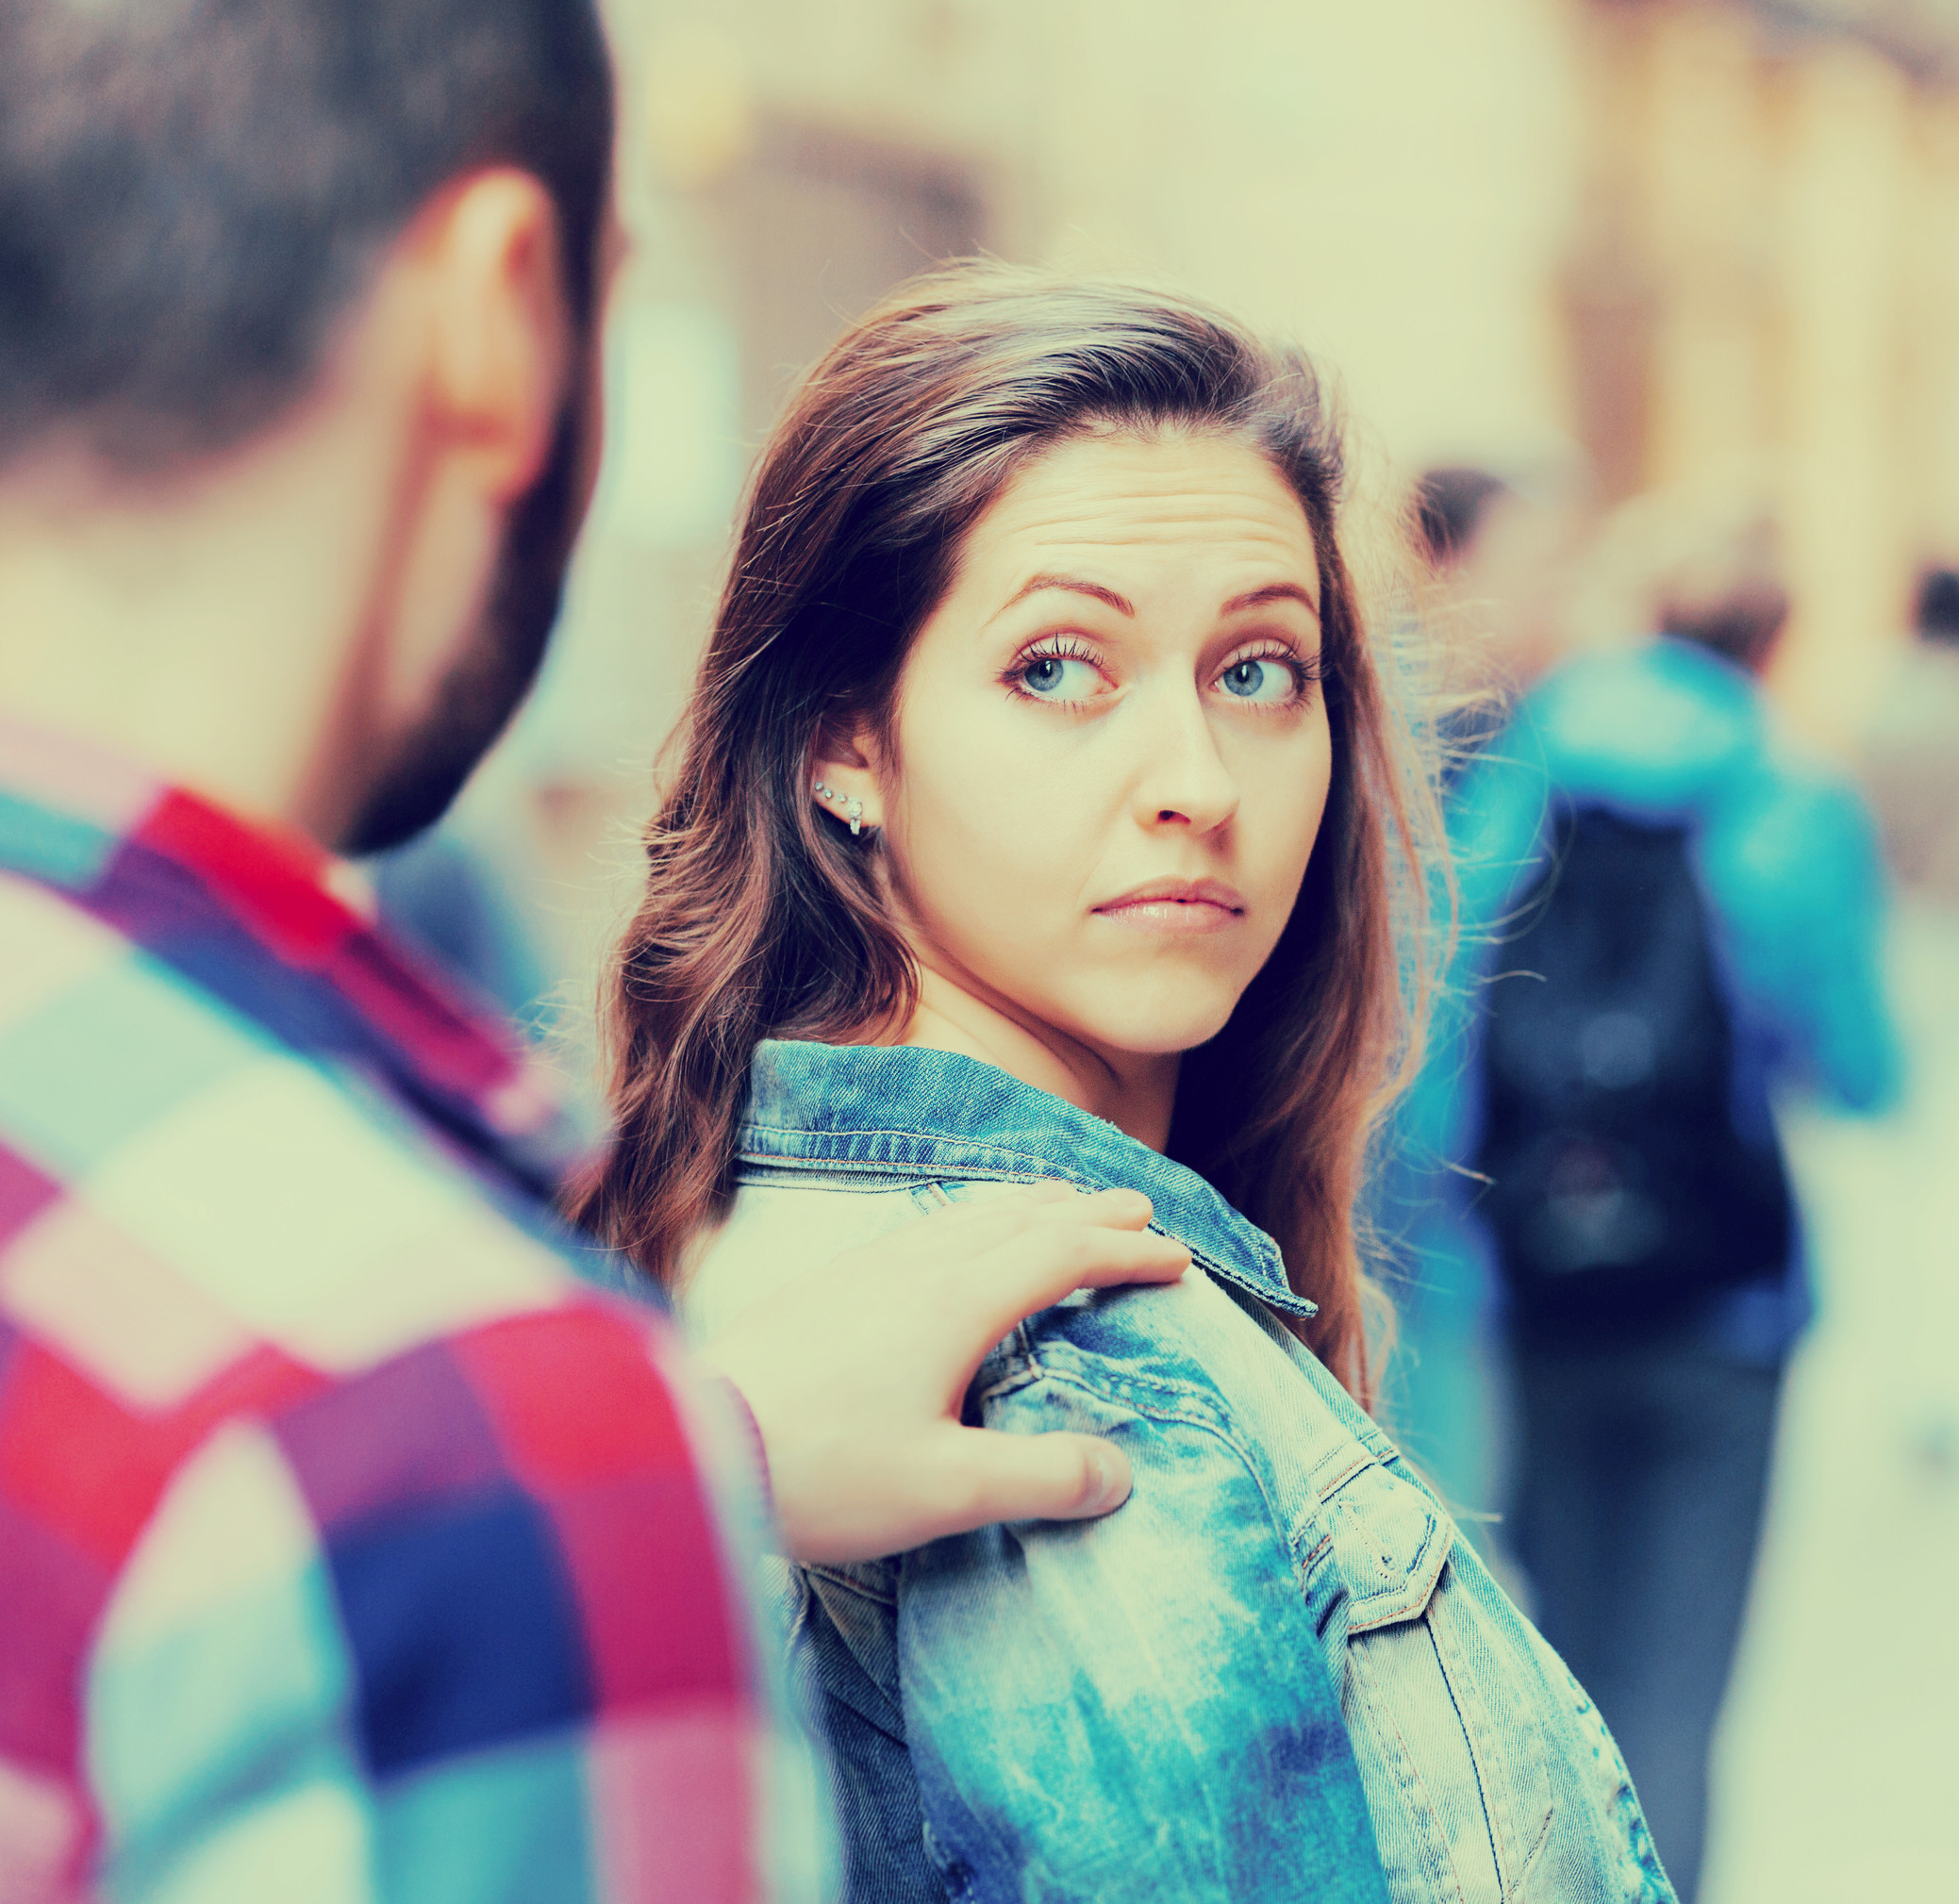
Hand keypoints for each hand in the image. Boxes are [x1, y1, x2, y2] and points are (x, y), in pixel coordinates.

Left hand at [695, 1184, 1190, 1563]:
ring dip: (1030, 1205)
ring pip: (970, 1214)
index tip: (1178, 1259)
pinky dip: (975, 1217)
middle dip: (1088, 1213)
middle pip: (1022, 1218)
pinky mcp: (830, 1285)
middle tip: (1140, 1211)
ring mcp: (867, 1269)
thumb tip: (1121, 1472)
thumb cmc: (820, 1471)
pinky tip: (957, 1238)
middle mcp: (917, 1267)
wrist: (693, 1442)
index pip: (1063, 1257)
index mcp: (957, 1302)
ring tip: (1062, 1203)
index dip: (1126, 1254)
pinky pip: (927, 1226)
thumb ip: (1040, 1478)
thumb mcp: (945, 1490)